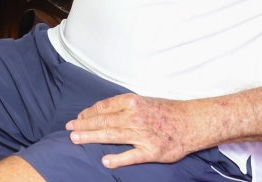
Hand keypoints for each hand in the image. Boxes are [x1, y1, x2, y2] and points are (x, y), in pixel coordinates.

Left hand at [65, 94, 199, 168]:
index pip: (103, 107)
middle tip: (69, 129)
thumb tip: (101, 111)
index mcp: (131, 102)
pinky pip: (132, 156)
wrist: (192, 121)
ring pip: (112, 136)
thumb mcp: (142, 101)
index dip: (88, 113)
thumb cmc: (165, 111)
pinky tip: (105, 160)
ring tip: (76, 139)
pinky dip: (118, 158)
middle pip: (104, 121)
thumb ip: (122, 106)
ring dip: (92, 137)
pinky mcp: (152, 151)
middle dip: (84, 125)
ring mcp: (143, 134)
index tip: (77, 118)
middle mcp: (135, 116)